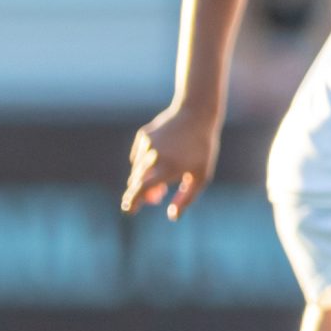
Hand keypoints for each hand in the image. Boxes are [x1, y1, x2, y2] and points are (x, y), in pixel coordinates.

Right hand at [121, 102, 218, 219]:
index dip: (133, 201)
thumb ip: (186, 199)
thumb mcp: (201, 177)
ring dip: (146, 178)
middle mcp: (154, 156)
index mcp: (168, 168)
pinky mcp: (143, 136)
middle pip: (137, 182)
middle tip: (155, 198)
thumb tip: (172, 216)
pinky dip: (145, 162)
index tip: (128, 210)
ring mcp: (147, 145)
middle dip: (143, 193)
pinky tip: (160, 158)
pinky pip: (138, 156)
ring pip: (138, 170)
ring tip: (162, 180)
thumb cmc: (202, 149)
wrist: (196, 114)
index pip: (142, 188)